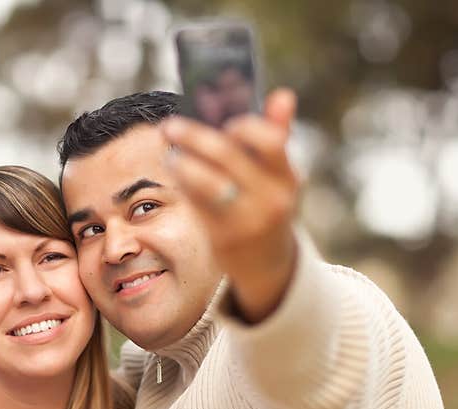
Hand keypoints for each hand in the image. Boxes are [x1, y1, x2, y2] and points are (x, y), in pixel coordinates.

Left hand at [161, 88, 300, 322]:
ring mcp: (247, 221)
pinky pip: (198, 203)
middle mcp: (271, 200)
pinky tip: (176, 172)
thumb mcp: (279, 177)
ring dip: (183, 162)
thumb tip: (283, 95)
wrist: (269, 265)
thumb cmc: (269, 206)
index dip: (244, 126)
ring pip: (207, 182)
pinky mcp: (224, 238)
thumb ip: (277, 136)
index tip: (224, 121)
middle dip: (194, 136)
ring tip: (171, 153)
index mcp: (287, 179)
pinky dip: (184, 184)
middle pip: (227, 156)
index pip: (270, 141)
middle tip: (170, 125)